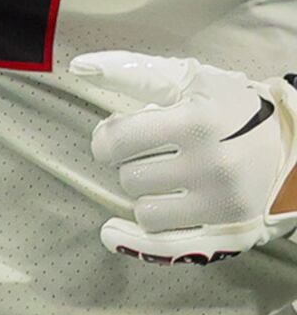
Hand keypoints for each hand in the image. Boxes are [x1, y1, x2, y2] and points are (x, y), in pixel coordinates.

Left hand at [68, 50, 296, 264]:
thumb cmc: (235, 110)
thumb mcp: (191, 82)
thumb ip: (134, 73)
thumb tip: (79, 66)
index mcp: (197, 123)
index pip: (116, 141)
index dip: (107, 140)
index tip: (117, 138)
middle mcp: (211, 165)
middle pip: (130, 179)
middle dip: (134, 166)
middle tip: (158, 157)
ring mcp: (223, 203)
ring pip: (146, 212)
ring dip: (147, 197)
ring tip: (167, 183)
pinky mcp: (231, 232)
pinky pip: (166, 248)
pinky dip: (135, 243)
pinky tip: (113, 231)